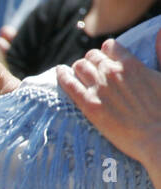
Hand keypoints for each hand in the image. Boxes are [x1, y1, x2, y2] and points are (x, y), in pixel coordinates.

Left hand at [58, 35, 160, 171]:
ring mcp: (99, 88)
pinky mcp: (89, 105)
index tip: (104, 59)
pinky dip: (63, 76)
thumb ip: (158, 55)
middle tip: (90, 70)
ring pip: (80, 67)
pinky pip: (69, 84)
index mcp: (131, 64)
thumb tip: (158, 32)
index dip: (106, 52)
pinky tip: (60, 72)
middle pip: (92, 57)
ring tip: (77, 73)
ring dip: (78, 68)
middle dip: (90, 61)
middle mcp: (113, 72)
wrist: (155, 135)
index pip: (110, 46)